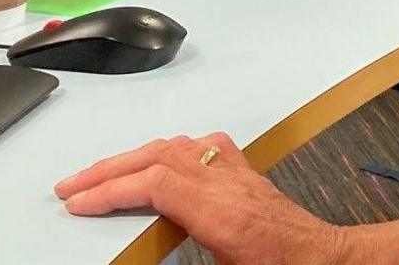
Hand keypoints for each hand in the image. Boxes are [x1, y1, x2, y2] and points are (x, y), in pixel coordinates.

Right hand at [57, 133, 353, 264]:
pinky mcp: (248, 175)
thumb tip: (139, 247)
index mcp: (222, 212)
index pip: (155, 183)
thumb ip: (177, 252)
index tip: (77, 202)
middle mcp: (231, 184)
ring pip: (180, 146)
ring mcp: (240, 175)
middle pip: (160, 157)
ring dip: (135, 156)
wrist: (327, 260)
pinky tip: (159, 156)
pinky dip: (171, 149)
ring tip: (101, 172)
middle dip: (109, 169)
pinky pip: (205, 147)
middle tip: (71, 185)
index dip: (109, 190)